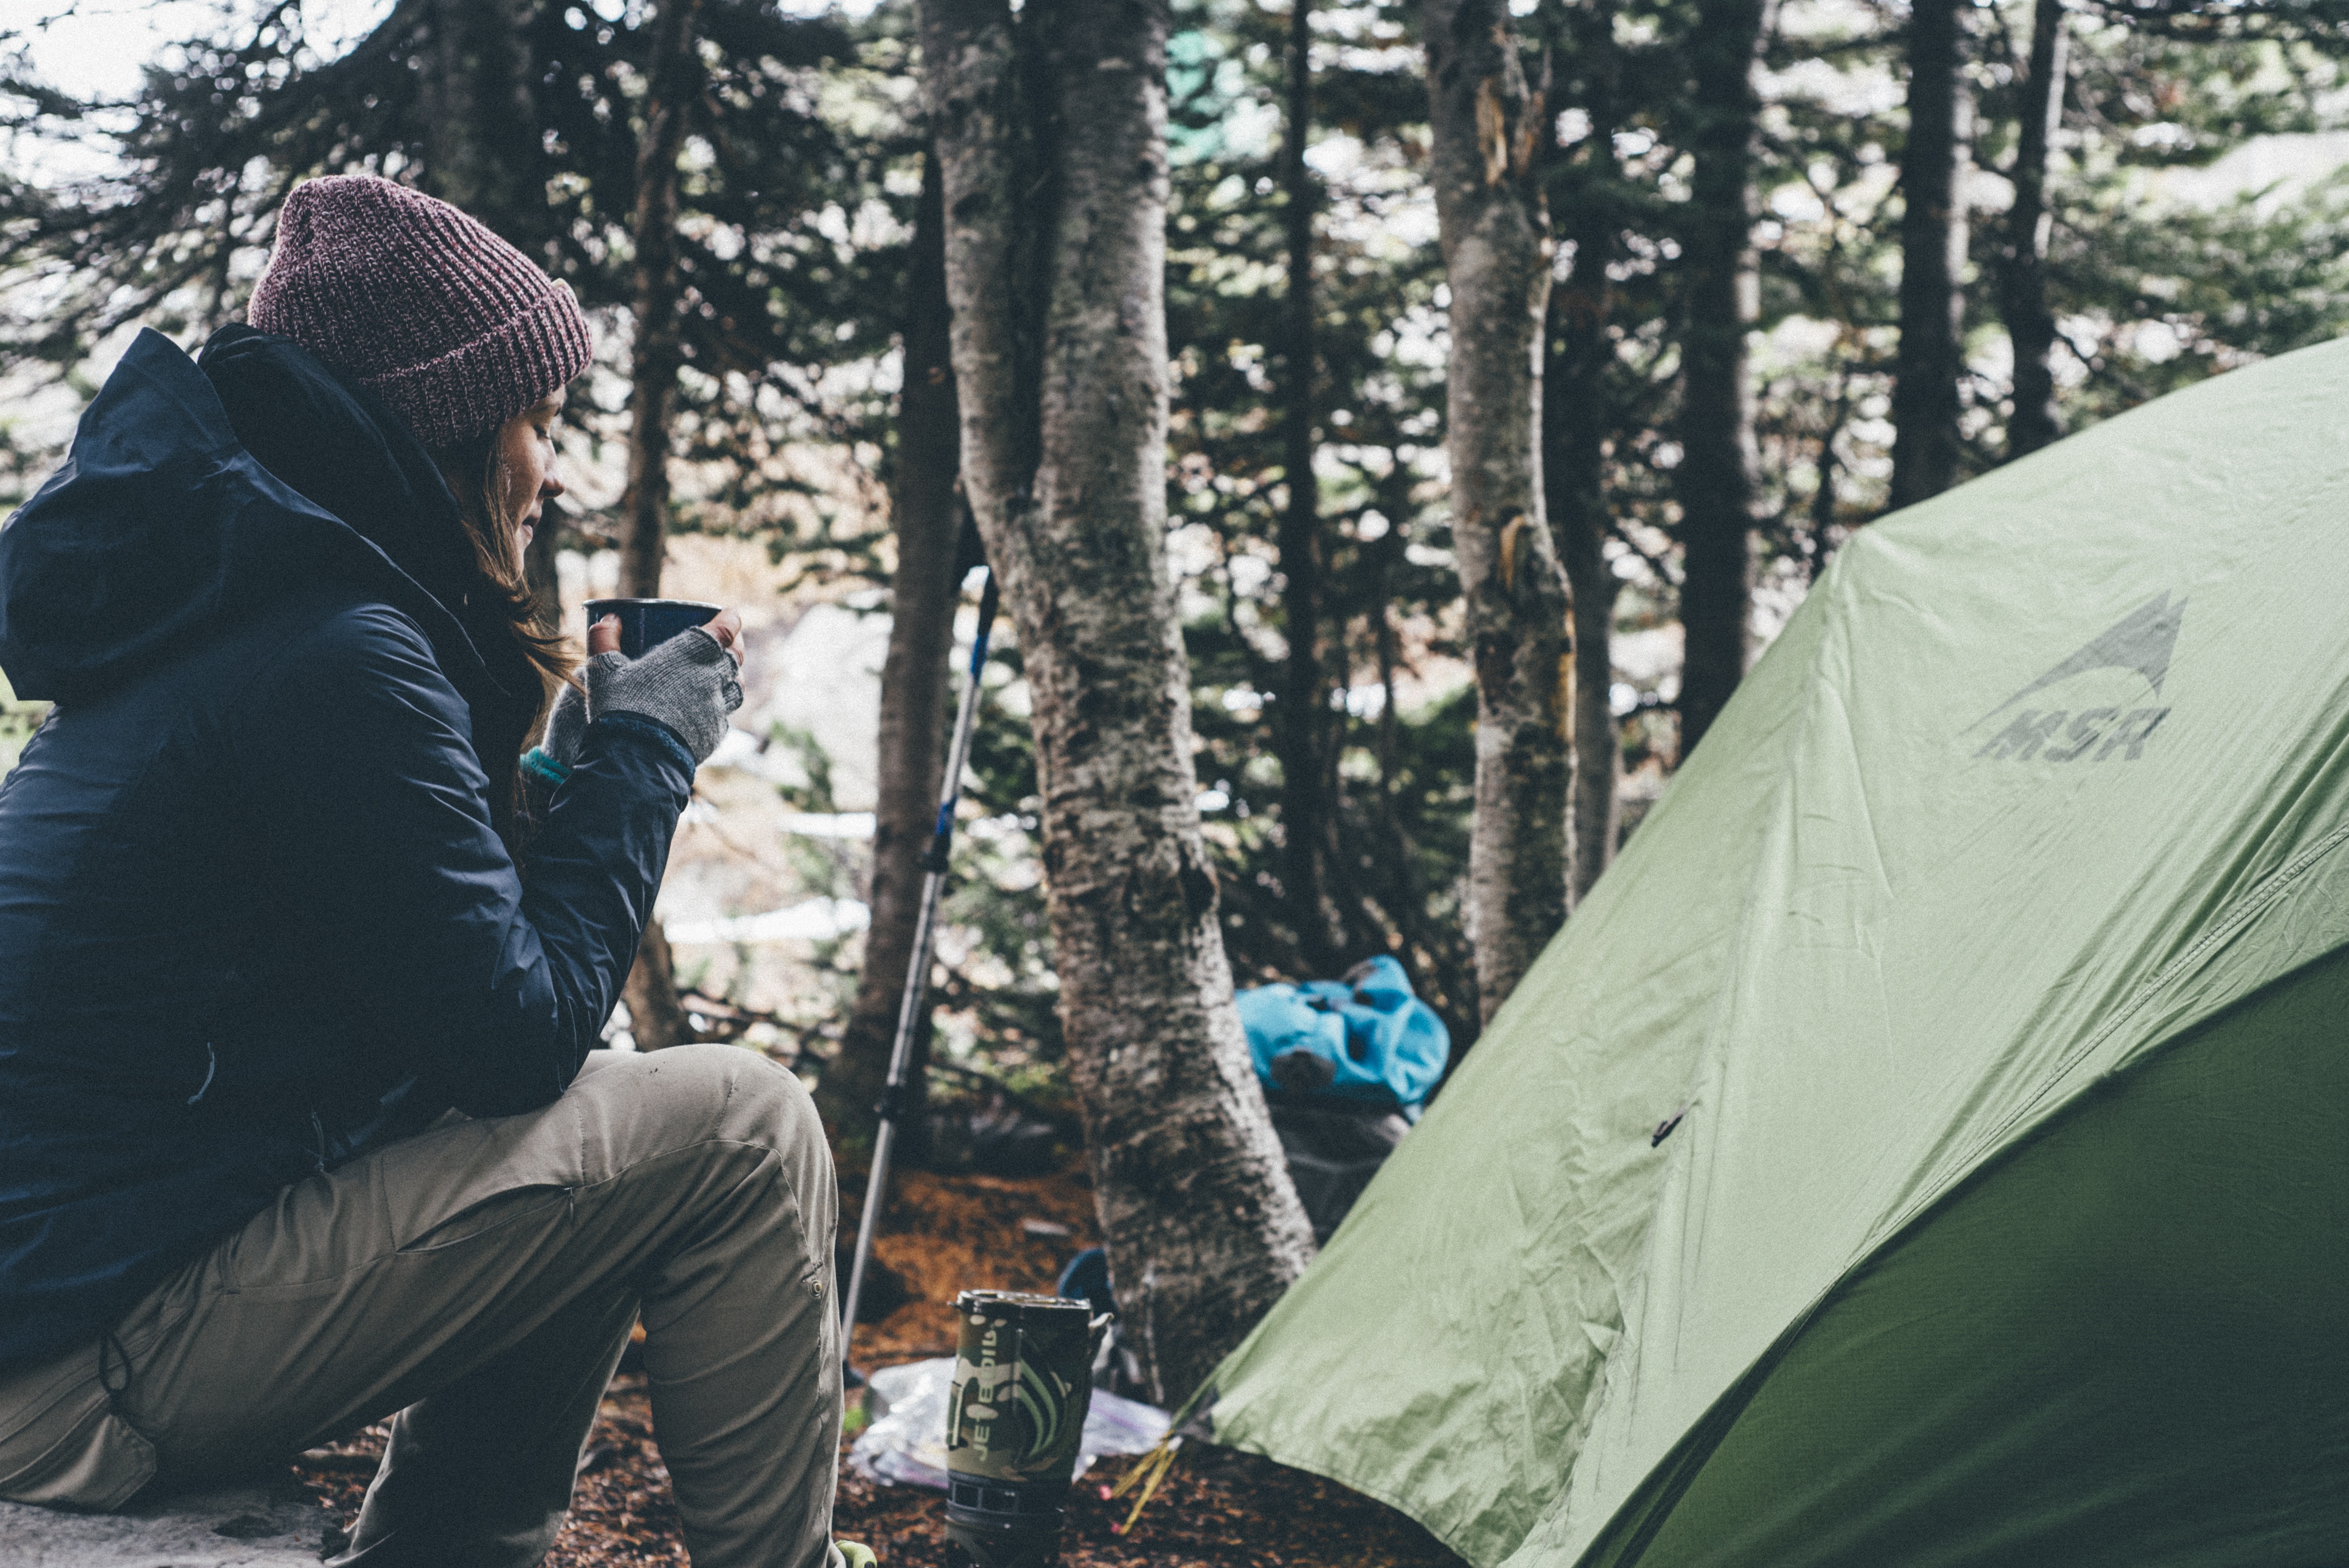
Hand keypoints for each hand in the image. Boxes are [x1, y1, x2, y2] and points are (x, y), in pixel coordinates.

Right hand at [580, 608, 746, 765]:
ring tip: (721, 674)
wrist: (637, 759)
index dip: (731, 620)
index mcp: (692, 654)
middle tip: (728, 642)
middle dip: (735, 646)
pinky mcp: (714, 734)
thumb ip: (604, 639)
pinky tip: (708, 708)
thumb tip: (608, 618)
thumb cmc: (620, 707)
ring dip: (731, 677)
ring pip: (736, 687)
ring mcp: (717, 708)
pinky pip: (724, 716)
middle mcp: (712, 678)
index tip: (730, 614)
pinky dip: (719, 708)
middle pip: (735, 657)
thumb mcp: (604, 670)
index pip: (725, 630)